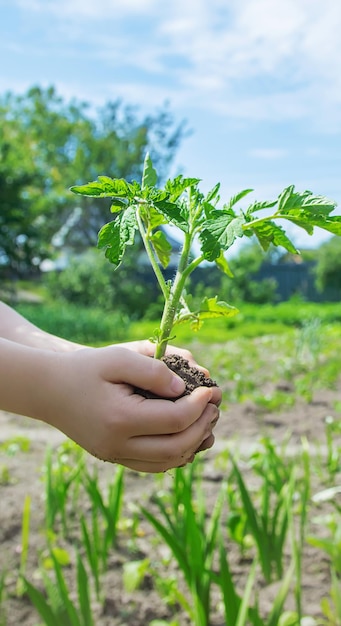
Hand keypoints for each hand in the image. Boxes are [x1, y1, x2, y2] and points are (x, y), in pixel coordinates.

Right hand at [40, 345, 219, 472]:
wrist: (48, 389)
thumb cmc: (85, 368)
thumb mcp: (118, 357)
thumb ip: (153, 370)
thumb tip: (183, 390)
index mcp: (121, 418)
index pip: (175, 420)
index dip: (200, 405)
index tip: (212, 388)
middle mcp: (118, 444)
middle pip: (177, 447)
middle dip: (203, 426)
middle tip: (215, 406)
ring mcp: (114, 455)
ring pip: (167, 463)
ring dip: (193, 444)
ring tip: (206, 420)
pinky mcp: (113, 457)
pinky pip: (152, 465)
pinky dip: (174, 454)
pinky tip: (185, 435)